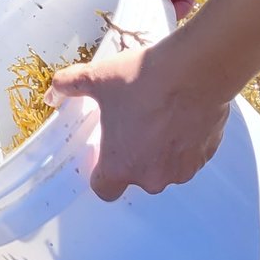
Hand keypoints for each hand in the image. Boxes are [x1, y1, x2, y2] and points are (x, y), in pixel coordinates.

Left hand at [47, 35, 231, 200]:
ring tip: (160, 113)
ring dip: (162, 149)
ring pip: (166, 167)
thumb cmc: (144, 79)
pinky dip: (184, 140)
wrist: (195, 70)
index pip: (104, 189)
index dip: (101, 172)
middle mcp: (153, 176)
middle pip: (137, 176)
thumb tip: (53, 91)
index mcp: (121, 165)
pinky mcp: (206, 155)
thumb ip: (69, 86)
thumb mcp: (98, 78)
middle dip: (135, 155)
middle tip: (134, 123)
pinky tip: (181, 113)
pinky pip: (190, 155)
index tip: (103, 150)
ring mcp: (182, 168)